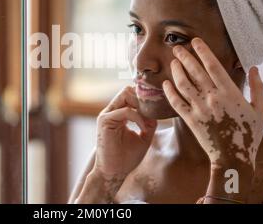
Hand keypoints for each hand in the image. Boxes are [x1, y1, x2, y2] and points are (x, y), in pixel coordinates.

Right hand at [76, 86, 156, 202]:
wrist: (114, 173)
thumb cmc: (127, 158)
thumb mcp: (143, 137)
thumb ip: (149, 123)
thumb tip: (157, 112)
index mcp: (117, 114)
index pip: (130, 95)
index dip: (143, 98)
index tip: (158, 105)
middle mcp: (110, 112)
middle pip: (127, 90)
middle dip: (142, 98)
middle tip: (154, 110)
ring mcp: (106, 115)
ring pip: (125, 95)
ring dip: (141, 105)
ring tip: (149, 118)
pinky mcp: (105, 121)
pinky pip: (126, 111)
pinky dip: (138, 118)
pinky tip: (144, 128)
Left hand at [162, 38, 262, 169]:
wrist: (233, 158)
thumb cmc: (249, 134)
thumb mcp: (260, 110)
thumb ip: (258, 88)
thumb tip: (255, 68)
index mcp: (230, 93)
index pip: (213, 66)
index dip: (203, 51)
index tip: (195, 41)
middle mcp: (212, 98)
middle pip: (194, 71)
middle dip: (184, 57)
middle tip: (177, 47)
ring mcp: (199, 109)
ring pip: (183, 84)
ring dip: (176, 71)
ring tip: (172, 62)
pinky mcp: (190, 119)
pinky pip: (176, 102)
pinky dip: (169, 91)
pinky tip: (165, 83)